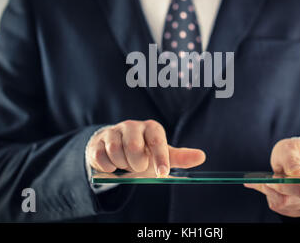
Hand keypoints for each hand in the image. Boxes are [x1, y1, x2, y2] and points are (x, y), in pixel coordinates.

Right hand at [86, 120, 205, 175]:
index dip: (159, 157)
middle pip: (134, 147)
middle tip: (138, 165)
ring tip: (126, 163)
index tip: (162, 173)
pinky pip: (101, 157)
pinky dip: (108, 166)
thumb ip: (180, 157)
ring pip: (116, 151)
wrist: (116, 152)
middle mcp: (132, 126)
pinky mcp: (98, 140)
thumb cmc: (144, 153)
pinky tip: (112, 164)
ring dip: (122, 165)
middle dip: (136, 164)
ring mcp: (114, 131)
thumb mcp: (162, 155)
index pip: (157, 140)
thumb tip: (201, 157)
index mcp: (151, 128)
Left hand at [244, 137, 299, 216]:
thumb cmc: (293, 150)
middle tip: (263, 180)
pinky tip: (272, 189)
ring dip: (272, 195)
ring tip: (267, 182)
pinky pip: (284, 210)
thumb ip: (291, 159)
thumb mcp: (289, 147)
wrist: (299, 157)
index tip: (271, 178)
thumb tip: (297, 172)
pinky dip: (274, 199)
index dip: (284, 187)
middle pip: (294, 201)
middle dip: (274, 191)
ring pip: (286, 207)